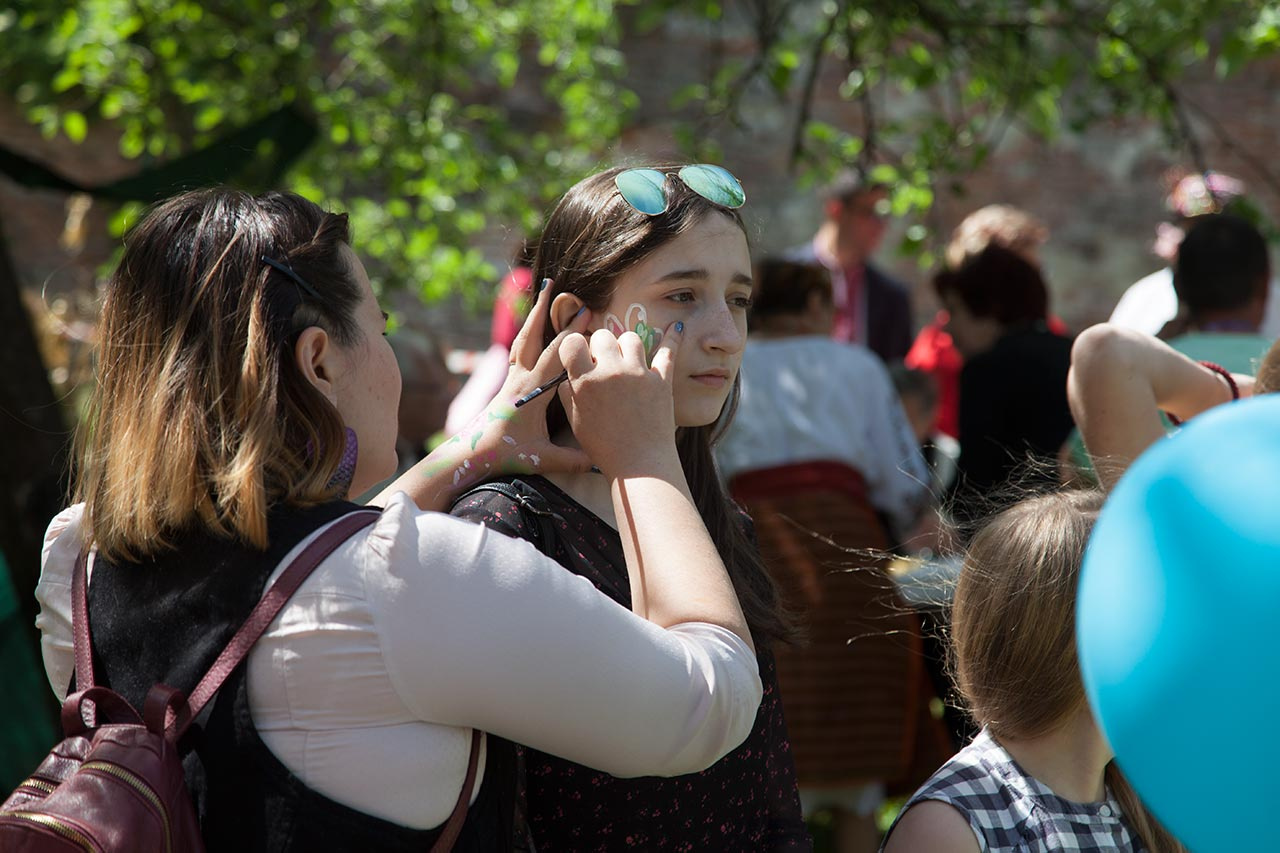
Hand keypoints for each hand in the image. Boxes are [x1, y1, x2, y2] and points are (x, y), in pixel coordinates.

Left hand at [405, 281, 593, 501]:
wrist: (472, 454)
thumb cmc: (505, 455)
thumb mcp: (541, 458)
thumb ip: (570, 459)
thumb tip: (598, 461)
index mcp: (532, 391)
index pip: (555, 356)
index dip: (571, 334)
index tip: (586, 313)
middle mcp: (520, 379)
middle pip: (531, 336)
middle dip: (543, 310)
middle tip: (553, 285)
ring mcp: (511, 378)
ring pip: (522, 340)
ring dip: (533, 316)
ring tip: (541, 294)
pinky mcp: (507, 383)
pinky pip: (518, 351)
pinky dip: (527, 334)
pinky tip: (533, 326)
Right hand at [558, 320, 684, 478]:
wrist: (640, 466)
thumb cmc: (604, 447)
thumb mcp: (576, 420)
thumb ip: (568, 392)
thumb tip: (568, 373)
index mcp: (586, 381)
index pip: (573, 342)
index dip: (574, 347)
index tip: (578, 356)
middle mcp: (612, 371)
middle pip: (602, 335)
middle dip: (599, 346)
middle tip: (602, 362)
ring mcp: (639, 374)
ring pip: (631, 338)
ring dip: (626, 346)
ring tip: (626, 360)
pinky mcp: (662, 380)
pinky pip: (669, 351)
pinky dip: (673, 338)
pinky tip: (677, 328)